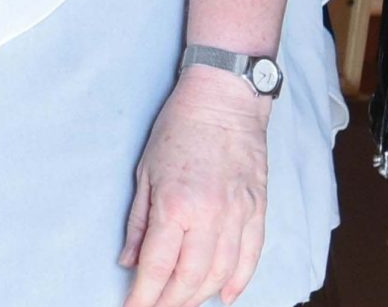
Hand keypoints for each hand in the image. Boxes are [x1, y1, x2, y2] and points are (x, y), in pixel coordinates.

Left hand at [121, 68, 272, 306]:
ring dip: (200, 296)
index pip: (157, 267)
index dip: (143, 296)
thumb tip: (129, 261)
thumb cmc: (178, 129)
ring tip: (182, 304)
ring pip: (221, 274)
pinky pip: (251, 257)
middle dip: (170, 302)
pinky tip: (225, 296)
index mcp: (175, 206)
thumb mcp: (145, 172)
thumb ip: (138, 222)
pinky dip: (239, 281)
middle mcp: (209, 217)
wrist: (223, 100)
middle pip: (190, 278)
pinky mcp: (258, 211)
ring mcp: (238, 216)